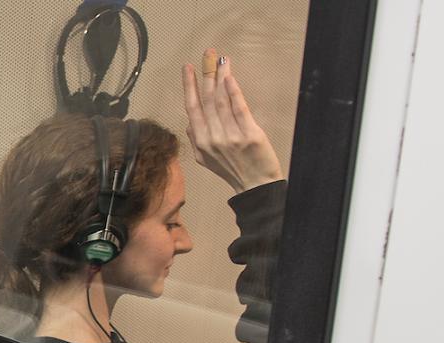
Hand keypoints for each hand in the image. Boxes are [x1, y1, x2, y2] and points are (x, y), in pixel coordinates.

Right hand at [184, 49, 284, 191]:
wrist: (256, 186)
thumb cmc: (232, 171)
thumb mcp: (205, 160)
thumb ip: (195, 140)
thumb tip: (189, 122)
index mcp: (200, 142)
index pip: (192, 108)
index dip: (189, 86)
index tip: (187, 68)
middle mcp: (212, 138)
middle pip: (207, 100)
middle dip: (206, 74)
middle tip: (207, 55)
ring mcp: (230, 137)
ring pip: (221, 101)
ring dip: (220, 77)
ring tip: (221, 60)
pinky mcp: (249, 135)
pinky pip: (239, 109)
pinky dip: (234, 92)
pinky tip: (230, 78)